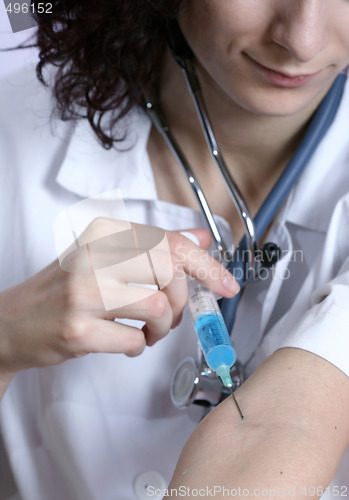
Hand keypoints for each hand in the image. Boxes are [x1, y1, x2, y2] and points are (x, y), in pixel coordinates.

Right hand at [0, 218, 238, 376]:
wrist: (12, 322)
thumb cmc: (64, 290)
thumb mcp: (107, 258)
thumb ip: (155, 247)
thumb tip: (200, 239)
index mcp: (104, 231)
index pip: (170, 242)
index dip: (206, 266)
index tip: (226, 286)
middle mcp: (93, 255)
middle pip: (170, 272)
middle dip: (181, 302)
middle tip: (168, 315)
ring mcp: (83, 292)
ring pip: (158, 307)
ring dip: (161, 328)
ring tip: (146, 331)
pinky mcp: (78, 329)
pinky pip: (136, 340)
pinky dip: (139, 347)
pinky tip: (125, 342)